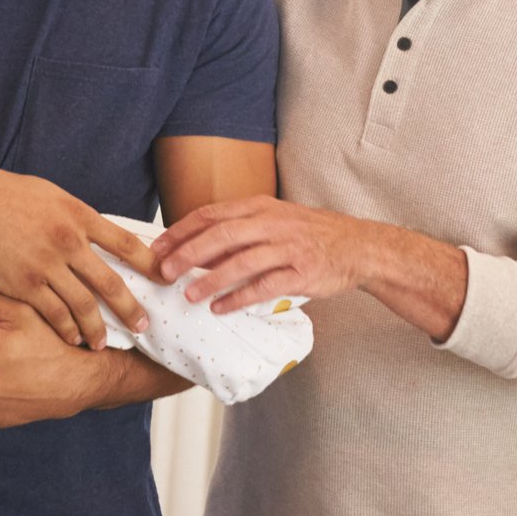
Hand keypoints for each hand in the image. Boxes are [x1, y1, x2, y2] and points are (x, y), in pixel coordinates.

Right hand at [0, 165, 159, 348]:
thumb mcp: (47, 194)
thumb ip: (71, 215)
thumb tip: (90, 231)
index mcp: (78, 215)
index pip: (125, 243)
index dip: (149, 263)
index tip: (165, 278)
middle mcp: (69, 241)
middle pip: (110, 282)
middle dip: (131, 309)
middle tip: (144, 327)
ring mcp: (47, 265)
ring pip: (84, 305)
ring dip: (97, 328)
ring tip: (104, 343)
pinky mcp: (24, 285)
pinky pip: (54, 314)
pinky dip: (66, 329)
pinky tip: (72, 338)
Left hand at [153, 195, 374, 315]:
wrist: (358, 247)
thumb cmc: (311, 235)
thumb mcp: (275, 221)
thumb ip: (240, 231)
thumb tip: (198, 248)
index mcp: (261, 207)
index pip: (212, 214)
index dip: (182, 230)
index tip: (158, 247)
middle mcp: (272, 223)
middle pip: (222, 235)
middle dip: (188, 253)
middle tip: (164, 271)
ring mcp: (288, 248)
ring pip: (241, 261)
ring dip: (211, 279)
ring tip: (188, 294)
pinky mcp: (302, 273)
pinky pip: (264, 286)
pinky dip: (239, 298)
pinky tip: (221, 308)